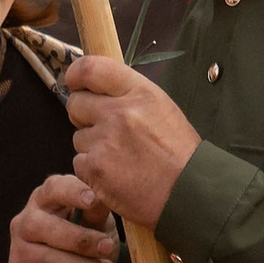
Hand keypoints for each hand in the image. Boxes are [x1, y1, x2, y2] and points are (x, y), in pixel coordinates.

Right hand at [9, 172, 117, 262]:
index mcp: (44, 199)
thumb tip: (103, 198)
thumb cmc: (87, 238)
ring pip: (46, 260)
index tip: (92, 200)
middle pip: (43, 227)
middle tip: (108, 248)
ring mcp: (17, 250)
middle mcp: (24, 221)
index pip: (52, 188)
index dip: (71, 192)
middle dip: (80, 240)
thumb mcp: (97, 222)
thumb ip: (97, 212)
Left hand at [61, 54, 200, 231]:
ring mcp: (105, 141)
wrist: (190, 193)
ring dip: (92, 146)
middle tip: (103, 129)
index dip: (76, 75)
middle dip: (83, 115)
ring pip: (78, 137)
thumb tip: (97, 89)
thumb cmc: (179, 153)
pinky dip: (92, 170)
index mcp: (140, 94)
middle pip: (76, 103)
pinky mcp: (95, 168)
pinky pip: (79, 162)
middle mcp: (120, 113)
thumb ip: (129, 95)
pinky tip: (116, 175)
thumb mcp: (162, 109)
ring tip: (120, 158)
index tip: (74, 82)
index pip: (91, 69)